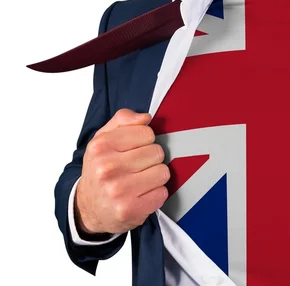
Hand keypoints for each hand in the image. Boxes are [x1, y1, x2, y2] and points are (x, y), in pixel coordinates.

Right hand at [75, 108, 169, 234]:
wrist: (88, 208)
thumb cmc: (100, 169)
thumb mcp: (103, 139)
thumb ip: (123, 120)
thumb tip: (145, 117)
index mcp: (100, 146)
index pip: (147, 133)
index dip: (145, 141)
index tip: (134, 150)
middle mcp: (106, 168)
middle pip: (157, 152)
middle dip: (151, 159)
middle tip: (137, 168)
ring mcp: (118, 190)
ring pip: (163, 172)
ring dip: (156, 177)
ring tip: (140, 181)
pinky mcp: (130, 209)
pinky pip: (163, 193)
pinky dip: (156, 194)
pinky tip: (141, 195)